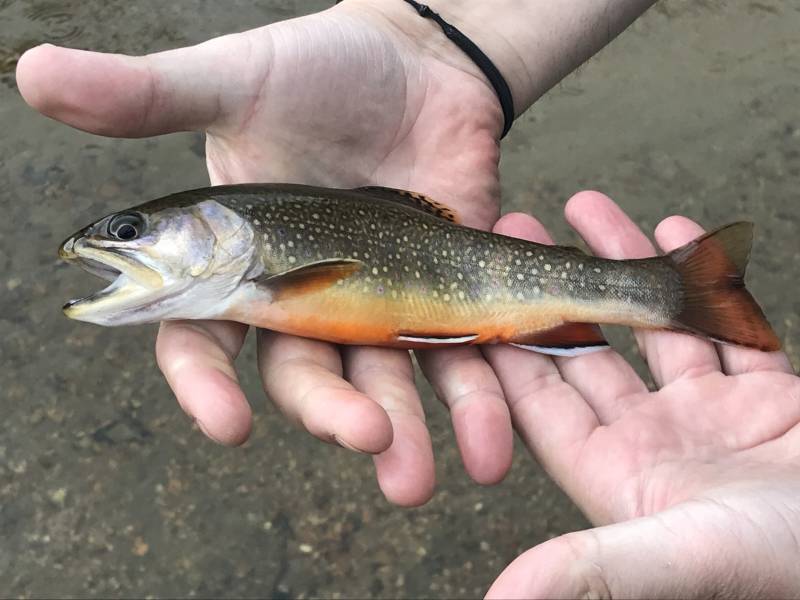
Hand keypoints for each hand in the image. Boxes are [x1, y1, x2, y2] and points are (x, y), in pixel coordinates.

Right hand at [16, 2, 513, 504]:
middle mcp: (304, 297)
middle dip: (335, 415)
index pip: (204, 339)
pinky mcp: (443, 294)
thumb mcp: (237, 81)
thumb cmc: (321, 68)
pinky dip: (479, 390)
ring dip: (410, 431)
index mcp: (240, 262)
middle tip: (371, 444)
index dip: (206, 385)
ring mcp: (376, 302)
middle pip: (308, 375)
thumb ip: (151, 96)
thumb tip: (30, 71)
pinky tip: (494, 434)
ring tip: (427, 478)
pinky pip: (459, 351)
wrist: (421, 63)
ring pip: (386, 380)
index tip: (228, 424)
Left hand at [484, 191, 799, 597]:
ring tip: (585, 205)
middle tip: (517, 224)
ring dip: (621, 265)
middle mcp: (651, 441)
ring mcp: (707, 416)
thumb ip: (591, 568)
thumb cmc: (788, 567)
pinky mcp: (764, 398)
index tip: (477, 286)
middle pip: (586, 347)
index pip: (540, 398)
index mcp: (615, 474)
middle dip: (552, 286)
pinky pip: (720, 325)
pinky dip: (701, 279)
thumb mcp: (685, 556)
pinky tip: (674, 230)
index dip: (507, 342)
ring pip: (649, 325)